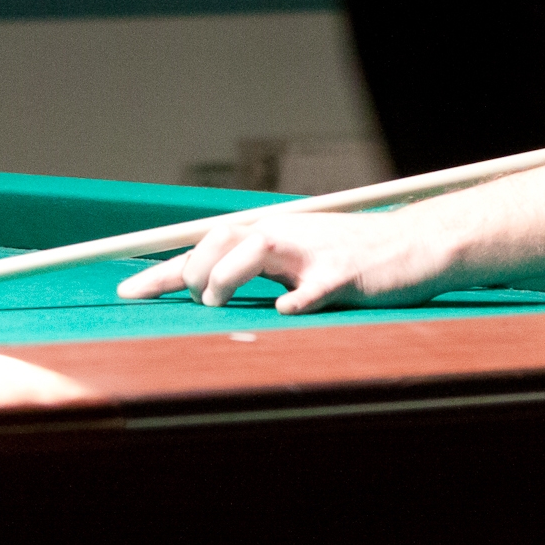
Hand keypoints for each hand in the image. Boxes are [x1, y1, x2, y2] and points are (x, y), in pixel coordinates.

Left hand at [117, 211, 425, 314]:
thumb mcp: (302, 261)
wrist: (419, 245)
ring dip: (228, 275)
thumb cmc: (358, 258)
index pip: (205, 246)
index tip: (126, 293)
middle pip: (222, 237)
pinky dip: (299, 298)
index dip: (163, 271)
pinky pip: (318, 284)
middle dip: (190, 269)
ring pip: (258, 247)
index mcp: (272, 234)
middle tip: (187, 303)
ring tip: (215, 301)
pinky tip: (286, 310)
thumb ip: (262, 271)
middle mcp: (287, 234)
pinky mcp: (349, 271)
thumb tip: (210, 291)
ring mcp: (318, 251)